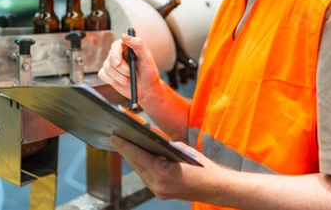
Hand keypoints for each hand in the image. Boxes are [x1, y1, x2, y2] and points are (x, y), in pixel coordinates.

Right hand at [98, 33, 161, 103]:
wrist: (146, 88)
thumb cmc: (148, 71)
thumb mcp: (147, 57)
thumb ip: (138, 44)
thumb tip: (124, 36)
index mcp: (126, 45)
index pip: (115, 46)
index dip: (115, 55)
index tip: (118, 64)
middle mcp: (116, 53)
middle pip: (110, 59)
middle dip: (122, 70)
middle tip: (131, 75)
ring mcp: (110, 63)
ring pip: (107, 68)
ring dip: (120, 77)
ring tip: (129, 79)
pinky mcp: (106, 73)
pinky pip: (103, 75)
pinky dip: (113, 81)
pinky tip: (122, 81)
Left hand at [111, 135, 226, 201]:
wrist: (215, 188)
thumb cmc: (203, 169)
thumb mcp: (183, 150)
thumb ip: (164, 146)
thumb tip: (151, 139)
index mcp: (163, 173)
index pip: (138, 156)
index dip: (125, 145)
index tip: (115, 137)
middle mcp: (158, 185)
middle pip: (135, 165)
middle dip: (126, 151)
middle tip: (117, 138)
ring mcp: (159, 191)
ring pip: (139, 172)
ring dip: (132, 159)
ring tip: (125, 146)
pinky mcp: (161, 193)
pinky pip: (146, 177)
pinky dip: (142, 166)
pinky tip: (138, 158)